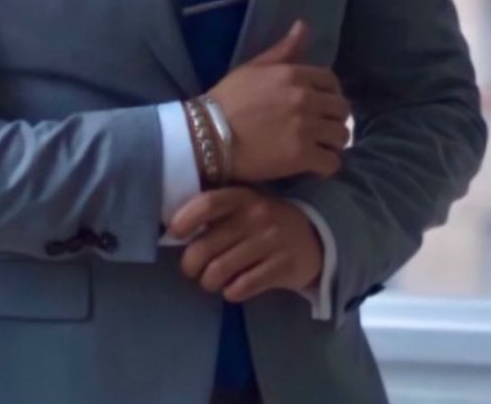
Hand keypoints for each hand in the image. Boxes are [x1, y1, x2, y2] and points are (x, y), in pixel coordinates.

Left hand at [169, 187, 322, 302]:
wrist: (315, 237)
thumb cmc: (265, 221)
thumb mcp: (244, 206)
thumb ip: (216, 213)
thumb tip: (174, 230)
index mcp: (241, 197)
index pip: (207, 204)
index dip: (185, 220)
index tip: (175, 233)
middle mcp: (256, 216)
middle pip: (207, 245)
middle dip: (190, 264)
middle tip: (191, 270)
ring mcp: (271, 241)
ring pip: (221, 270)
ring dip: (208, 281)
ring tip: (210, 281)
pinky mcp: (283, 267)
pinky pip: (243, 286)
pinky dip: (231, 292)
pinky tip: (232, 288)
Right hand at [207, 19, 350, 182]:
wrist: (208, 135)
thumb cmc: (227, 100)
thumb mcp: (252, 68)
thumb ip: (282, 50)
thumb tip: (303, 26)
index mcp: (293, 74)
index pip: (331, 81)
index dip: (330, 92)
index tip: (321, 104)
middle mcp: (305, 99)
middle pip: (342, 109)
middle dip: (334, 118)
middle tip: (321, 128)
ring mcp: (305, 128)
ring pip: (342, 136)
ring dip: (333, 142)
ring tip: (319, 146)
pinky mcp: (302, 156)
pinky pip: (332, 162)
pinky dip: (326, 165)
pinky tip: (315, 165)